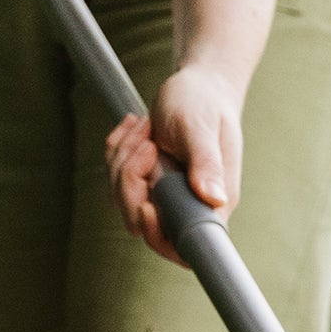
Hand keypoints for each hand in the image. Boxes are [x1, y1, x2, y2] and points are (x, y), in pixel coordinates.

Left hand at [103, 62, 244, 263]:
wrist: (199, 86)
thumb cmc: (204, 104)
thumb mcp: (202, 129)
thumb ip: (207, 164)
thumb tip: (213, 199)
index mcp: (210, 203)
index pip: (182, 245)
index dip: (158, 235)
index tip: (147, 207)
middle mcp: (187, 205)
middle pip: (141, 221)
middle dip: (131, 181)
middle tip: (146, 143)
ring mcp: (165, 195)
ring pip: (123, 198)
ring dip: (123, 158)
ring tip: (143, 127)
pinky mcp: (148, 181)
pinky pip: (117, 178)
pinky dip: (118, 150)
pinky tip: (134, 128)